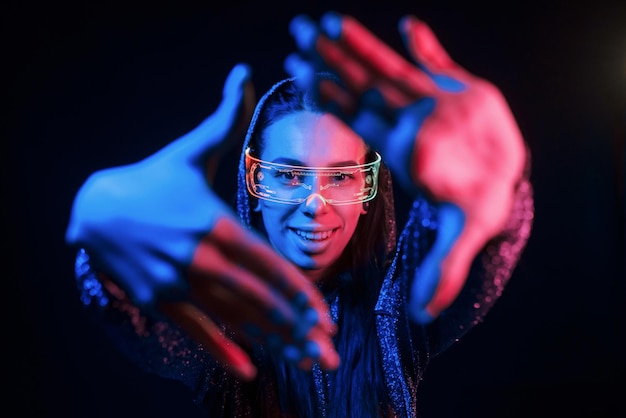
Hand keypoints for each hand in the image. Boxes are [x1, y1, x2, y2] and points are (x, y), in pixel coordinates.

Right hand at [66, 64, 338, 380]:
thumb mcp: (190, 150)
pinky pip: (197, 331)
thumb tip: (243, 73)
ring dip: (270, 342)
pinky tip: (250, 368)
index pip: (268, 264)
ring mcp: (177, 281)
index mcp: (214, 221)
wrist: (96, 207)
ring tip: (301, 359)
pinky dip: (223, 351)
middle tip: (327, 353)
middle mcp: (198, 256)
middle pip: (257, 298)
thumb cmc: (155, 178)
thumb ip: (224, 119)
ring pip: (233, 318)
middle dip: (296, 328)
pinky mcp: (159, 299)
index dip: (300, 293)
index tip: (326, 316)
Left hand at [285, 13, 525, 322]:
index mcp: (400, 148)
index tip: (301, 74)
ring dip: (360, 44)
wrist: (503, 180)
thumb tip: (422, 316)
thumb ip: (441, 269)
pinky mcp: (459, 86)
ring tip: (329, 20)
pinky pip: (438, 60)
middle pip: (361, 85)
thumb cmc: (479, 206)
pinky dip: (425, 43)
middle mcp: (408, 120)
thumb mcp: (463, 237)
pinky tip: (410, 25)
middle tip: (297, 31)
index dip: (331, 97)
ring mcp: (430, 100)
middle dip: (330, 59)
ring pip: (389, 67)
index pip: (357, 118)